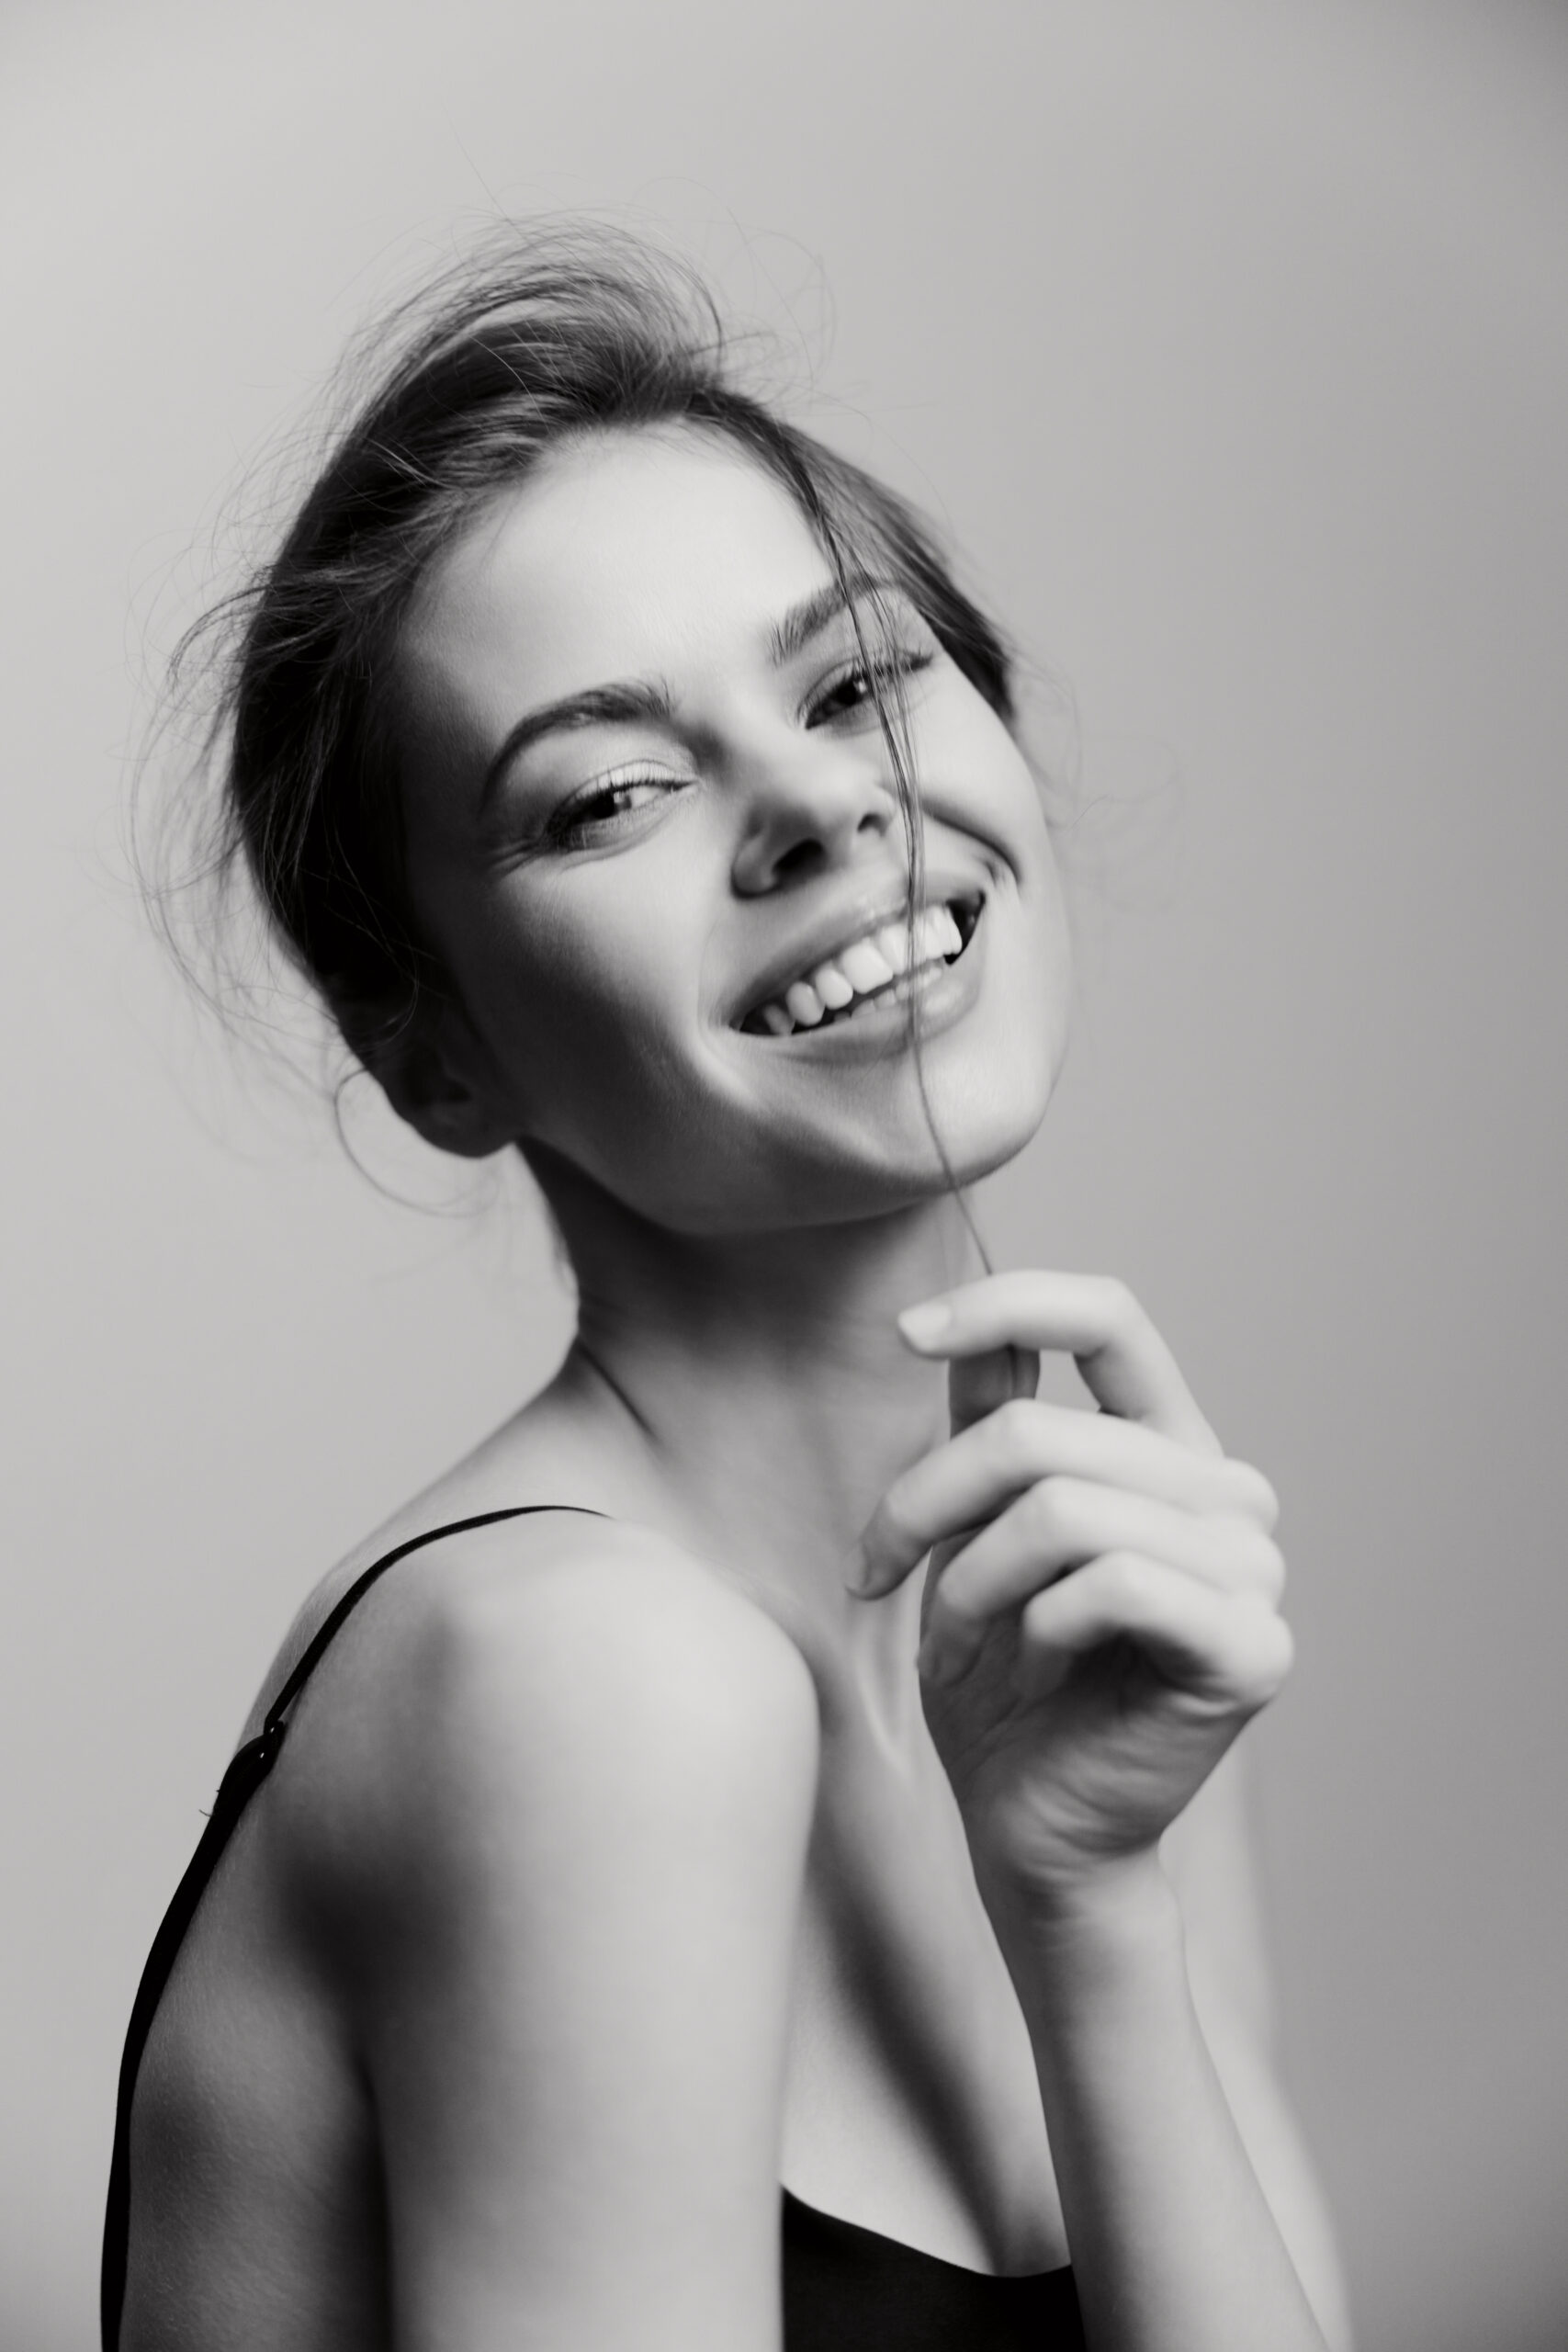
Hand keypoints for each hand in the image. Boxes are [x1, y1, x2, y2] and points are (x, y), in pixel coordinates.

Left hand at [854, 1273, 1290, 1907]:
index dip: (1006, 1301)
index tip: (903, 1332)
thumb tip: (948, 1318)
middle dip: (925, 1504)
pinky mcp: (1252, 1646)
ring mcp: (1255, 1569)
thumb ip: (986, 1427)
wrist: (1034, 1833)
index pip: (1110, 1317)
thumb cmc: (1001, 1687)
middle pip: (1043, 1435)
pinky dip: (1034, 1633)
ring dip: (970, 1586)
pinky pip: (1110, 1585)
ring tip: (955, 1648)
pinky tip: (1030, 1680)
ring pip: (1062, 1510)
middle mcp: (1229, 1495)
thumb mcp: (973, 1535)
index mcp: (1170, 1450)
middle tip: (874, 1575)